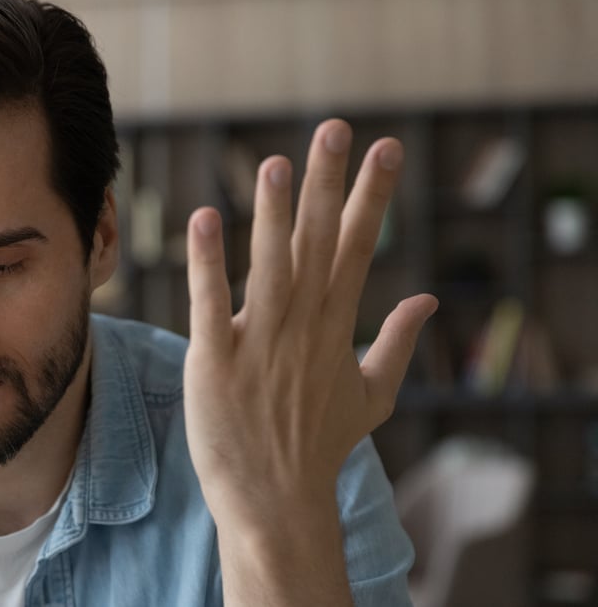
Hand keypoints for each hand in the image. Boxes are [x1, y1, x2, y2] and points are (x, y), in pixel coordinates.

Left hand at [183, 119, 437, 527]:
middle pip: (319, 244)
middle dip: (328, 185)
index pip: (358, 248)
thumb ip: (397, 342)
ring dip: (271, 214)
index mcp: (335, 327)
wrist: (276, 503)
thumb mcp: (371, 395)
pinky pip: (211, 304)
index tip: (386, 149)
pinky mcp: (215, 362)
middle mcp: (302, 328)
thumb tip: (427, 297)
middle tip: (334, 129)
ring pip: (270, 266)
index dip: (370, 197)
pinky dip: (208, 262)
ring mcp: (259, 344)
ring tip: (274, 163)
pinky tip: (204, 218)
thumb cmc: (318, 448)